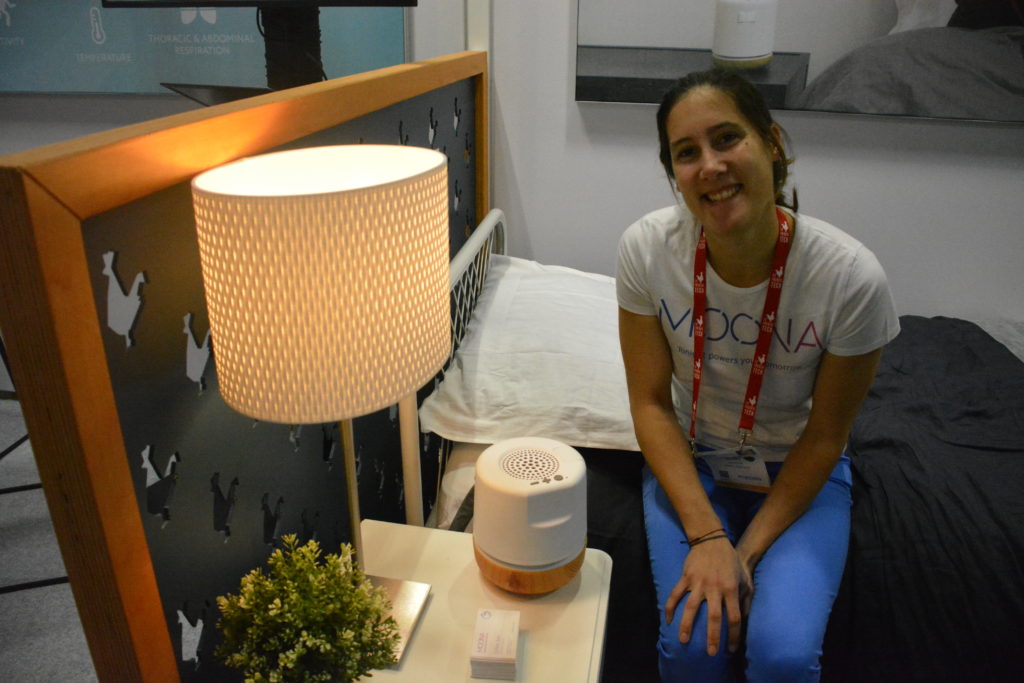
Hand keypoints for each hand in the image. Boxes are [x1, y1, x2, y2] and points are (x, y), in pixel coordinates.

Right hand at [664, 537, 753, 656]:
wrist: (712, 539)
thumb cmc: (731, 560)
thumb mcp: (745, 578)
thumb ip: (746, 598)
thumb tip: (744, 619)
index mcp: (731, 589)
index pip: (734, 617)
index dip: (734, 635)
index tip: (731, 649)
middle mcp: (715, 588)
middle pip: (714, 617)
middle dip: (713, 637)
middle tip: (711, 653)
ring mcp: (698, 583)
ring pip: (691, 608)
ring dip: (687, 625)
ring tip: (684, 641)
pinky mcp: (686, 577)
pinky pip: (676, 594)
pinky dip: (670, 607)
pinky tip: (667, 620)